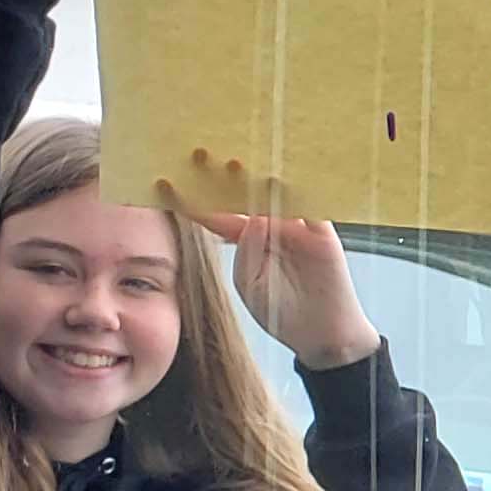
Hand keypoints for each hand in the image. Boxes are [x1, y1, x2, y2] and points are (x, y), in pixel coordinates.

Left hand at [176, 155, 381, 371]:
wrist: (323, 336)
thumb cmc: (284, 315)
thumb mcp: (251, 283)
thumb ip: (246, 250)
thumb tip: (255, 217)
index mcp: (248, 240)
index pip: (218, 214)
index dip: (194, 200)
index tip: (167, 184)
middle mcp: (271, 227)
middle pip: (245, 195)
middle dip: (223, 175)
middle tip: (200, 154)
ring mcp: (297, 227)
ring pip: (276, 193)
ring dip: (257, 175)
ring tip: (235, 159)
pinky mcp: (322, 232)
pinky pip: (310, 204)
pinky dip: (298, 188)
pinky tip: (281, 174)